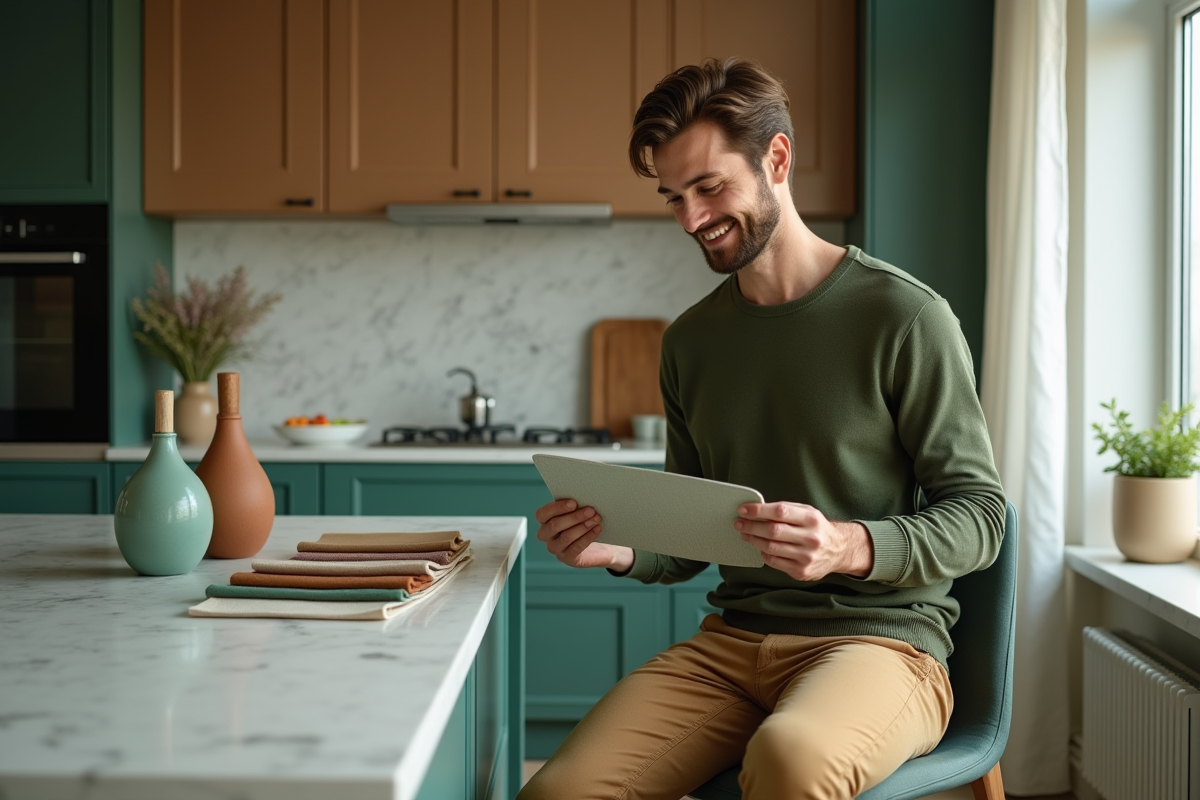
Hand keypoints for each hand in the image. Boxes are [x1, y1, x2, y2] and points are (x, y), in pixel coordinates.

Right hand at [534, 498, 633, 571]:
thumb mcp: (577, 512)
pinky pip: (576, 548)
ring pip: (566, 537)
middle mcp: (546, 536)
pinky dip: (587, 537)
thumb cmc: (585, 523)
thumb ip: (573, 506)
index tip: (574, 502)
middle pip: (554, 525)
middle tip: (590, 510)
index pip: (542, 514)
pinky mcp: (567, 558)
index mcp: (544, 521)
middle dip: (574, 517)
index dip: (557, 508)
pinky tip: (597, 529)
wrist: (599, 545)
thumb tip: (581, 496)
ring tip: (596, 519)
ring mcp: (556, 549)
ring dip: (582, 526)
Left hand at [734, 502, 872, 580]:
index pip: (780, 512)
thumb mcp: (808, 512)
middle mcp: (811, 538)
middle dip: (751, 526)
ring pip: (771, 548)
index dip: (758, 511)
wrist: (839, 551)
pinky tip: (761, 547)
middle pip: (773, 531)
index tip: (743, 509)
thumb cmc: (817, 528)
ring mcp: (806, 557)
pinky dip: (764, 553)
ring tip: (745, 534)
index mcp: (812, 519)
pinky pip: (774, 562)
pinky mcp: (801, 571)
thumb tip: (757, 509)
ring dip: (753, 540)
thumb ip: (786, 510)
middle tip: (739, 523)